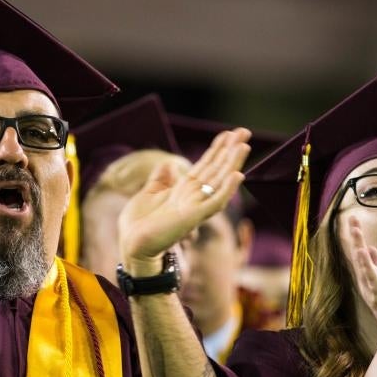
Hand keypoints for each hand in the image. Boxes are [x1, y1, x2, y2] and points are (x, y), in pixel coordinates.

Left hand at [119, 129, 250, 275]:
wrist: (132, 245)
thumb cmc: (139, 224)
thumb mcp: (148, 193)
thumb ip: (161, 178)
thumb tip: (169, 163)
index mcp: (184, 190)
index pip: (206, 165)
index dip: (218, 148)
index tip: (229, 133)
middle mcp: (194, 196)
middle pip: (217, 168)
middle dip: (231, 150)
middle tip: (244, 131)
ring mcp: (196, 206)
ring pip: (220, 181)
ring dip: (232, 164)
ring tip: (243, 146)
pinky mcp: (193, 217)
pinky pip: (215, 202)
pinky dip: (227, 189)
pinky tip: (237, 176)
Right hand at [340, 215, 376, 346]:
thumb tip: (368, 249)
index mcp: (370, 278)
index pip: (361, 253)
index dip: (357, 236)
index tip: (353, 219)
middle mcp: (367, 283)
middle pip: (358, 255)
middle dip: (355, 237)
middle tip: (350, 218)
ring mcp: (373, 290)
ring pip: (363, 264)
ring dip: (358, 246)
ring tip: (354, 229)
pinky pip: (373, 278)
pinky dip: (368, 265)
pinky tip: (363, 252)